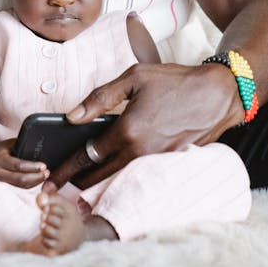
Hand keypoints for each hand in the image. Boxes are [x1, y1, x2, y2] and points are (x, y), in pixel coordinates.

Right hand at [0, 139, 49, 187]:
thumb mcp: (6, 144)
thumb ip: (20, 146)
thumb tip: (39, 148)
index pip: (18, 165)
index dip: (32, 167)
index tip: (44, 166)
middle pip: (20, 179)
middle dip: (36, 178)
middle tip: (47, 173)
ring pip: (19, 187)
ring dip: (34, 183)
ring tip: (44, 177)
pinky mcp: (1, 187)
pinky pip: (17, 189)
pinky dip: (28, 186)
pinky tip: (36, 181)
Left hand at [49, 62, 242, 187]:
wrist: (217, 96)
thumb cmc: (175, 82)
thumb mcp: (134, 78)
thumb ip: (99, 97)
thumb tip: (72, 116)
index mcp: (127, 131)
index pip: (86, 156)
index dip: (65, 170)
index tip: (50, 181)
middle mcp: (140, 152)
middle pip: (99, 176)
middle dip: (76, 183)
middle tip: (56, 187)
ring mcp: (155, 163)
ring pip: (118, 179)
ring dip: (97, 184)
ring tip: (78, 186)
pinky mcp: (168, 166)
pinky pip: (137, 176)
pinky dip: (120, 178)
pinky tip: (110, 175)